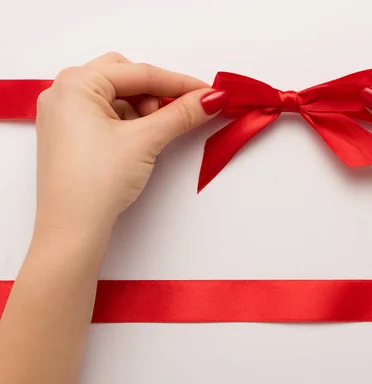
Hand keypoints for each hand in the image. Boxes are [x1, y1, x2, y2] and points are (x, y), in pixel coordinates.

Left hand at [35, 52, 227, 232]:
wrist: (72, 229)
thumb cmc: (98, 180)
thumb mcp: (145, 140)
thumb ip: (181, 114)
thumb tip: (213, 98)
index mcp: (75, 83)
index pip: (139, 72)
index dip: (179, 83)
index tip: (210, 93)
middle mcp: (63, 92)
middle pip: (124, 77)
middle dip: (155, 93)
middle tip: (177, 114)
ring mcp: (63, 115)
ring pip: (116, 96)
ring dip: (143, 108)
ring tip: (155, 134)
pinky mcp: (70, 136)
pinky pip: (106, 115)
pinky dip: (129, 122)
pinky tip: (140, 141)